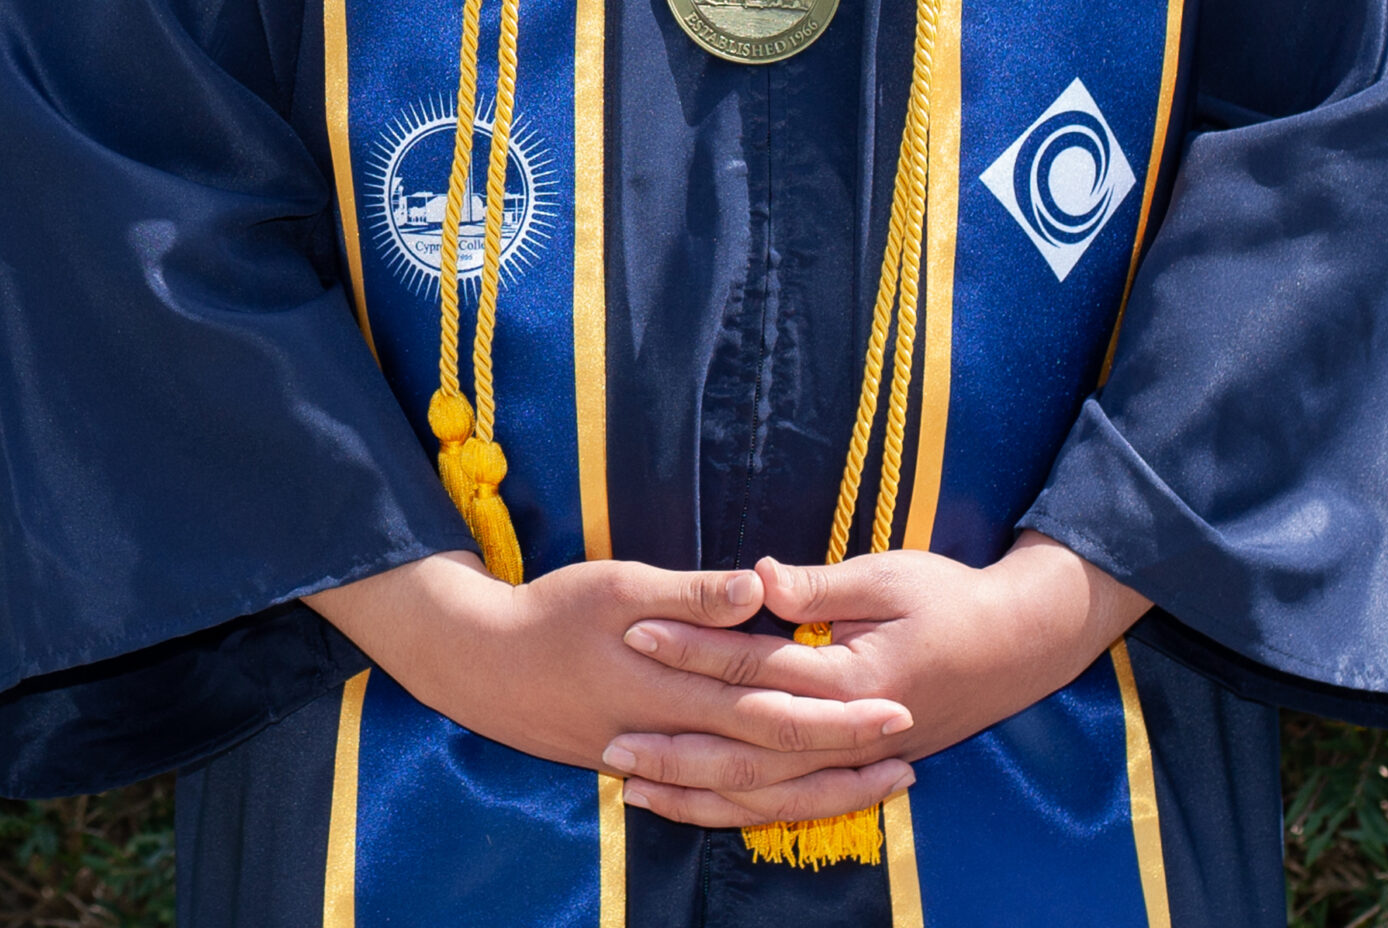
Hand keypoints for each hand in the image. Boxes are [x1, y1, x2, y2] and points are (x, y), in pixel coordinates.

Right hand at [305, 551, 915, 807]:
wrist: (481, 666)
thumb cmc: (552, 611)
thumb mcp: (619, 583)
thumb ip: (692, 594)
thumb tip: (758, 588)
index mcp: (673, 683)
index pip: (771, 700)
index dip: (834, 704)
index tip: (893, 700)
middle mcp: (673, 734)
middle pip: (773, 754)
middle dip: (843, 753)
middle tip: (907, 746)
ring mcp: (660, 761)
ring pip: (751, 789)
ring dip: (816, 788)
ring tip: (875, 785)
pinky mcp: (646, 770)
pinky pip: (717, 800)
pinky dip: (763, 804)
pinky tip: (798, 802)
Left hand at [603, 534, 1144, 829]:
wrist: (1016, 648)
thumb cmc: (952, 598)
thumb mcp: (890, 574)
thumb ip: (820, 585)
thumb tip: (754, 576)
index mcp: (853, 678)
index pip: (755, 666)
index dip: (694, 647)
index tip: (637, 629)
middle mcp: (847, 733)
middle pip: (745, 749)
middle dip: (674, 744)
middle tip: (608, 738)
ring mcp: (851, 761)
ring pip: (761, 794)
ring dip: (695, 791)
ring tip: (632, 784)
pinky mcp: (853, 770)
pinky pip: (787, 805)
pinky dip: (736, 810)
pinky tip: (693, 804)